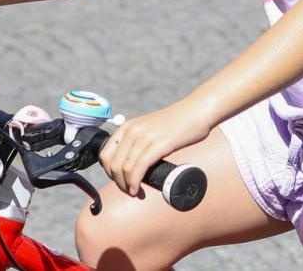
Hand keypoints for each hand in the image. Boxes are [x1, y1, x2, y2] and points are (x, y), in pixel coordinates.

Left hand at [97, 101, 211, 197]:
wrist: (197, 111)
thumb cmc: (178, 123)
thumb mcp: (150, 129)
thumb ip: (140, 141)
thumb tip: (134, 163)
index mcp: (128, 127)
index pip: (105, 155)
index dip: (109, 173)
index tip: (121, 181)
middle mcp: (132, 131)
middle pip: (112, 165)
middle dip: (118, 183)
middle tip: (130, 190)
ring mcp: (144, 137)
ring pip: (124, 169)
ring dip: (127, 186)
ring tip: (136, 193)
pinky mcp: (158, 144)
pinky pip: (138, 169)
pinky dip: (135, 183)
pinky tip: (138, 190)